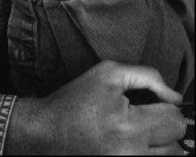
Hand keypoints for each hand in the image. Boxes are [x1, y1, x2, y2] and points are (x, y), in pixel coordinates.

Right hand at [5, 60, 186, 154]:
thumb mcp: (107, 73)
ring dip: (160, 145)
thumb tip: (174, 95)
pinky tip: (132, 144)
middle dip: (164, 127)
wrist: (47, 131)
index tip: (153, 105)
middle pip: (176, 145)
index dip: (166, 107)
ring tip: (140, 133)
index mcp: (128, 126)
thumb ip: (146, 77)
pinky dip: (147, 154)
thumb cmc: (75, 100)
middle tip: (145, 119)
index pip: (174, 120)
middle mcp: (131, 153)